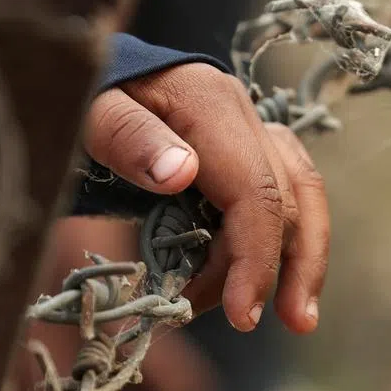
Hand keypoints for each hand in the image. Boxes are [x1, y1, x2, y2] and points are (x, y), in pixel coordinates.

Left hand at [84, 63, 329, 333]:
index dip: (255, 259)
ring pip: (300, 197)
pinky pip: (282, 196)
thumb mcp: (91, 112)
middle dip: (275, 272)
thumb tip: (181, 173)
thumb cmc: (88, 93)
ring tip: (295, 318)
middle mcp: (244, 117)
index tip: (240, 315)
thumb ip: (129, 138)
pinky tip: (274, 281)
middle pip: (288, 202)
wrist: (93, 67)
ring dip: (301, 261)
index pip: (257, 193)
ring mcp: (251, 131)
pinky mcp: (247, 149)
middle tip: (249, 324)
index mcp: (212, 107)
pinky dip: (283, 242)